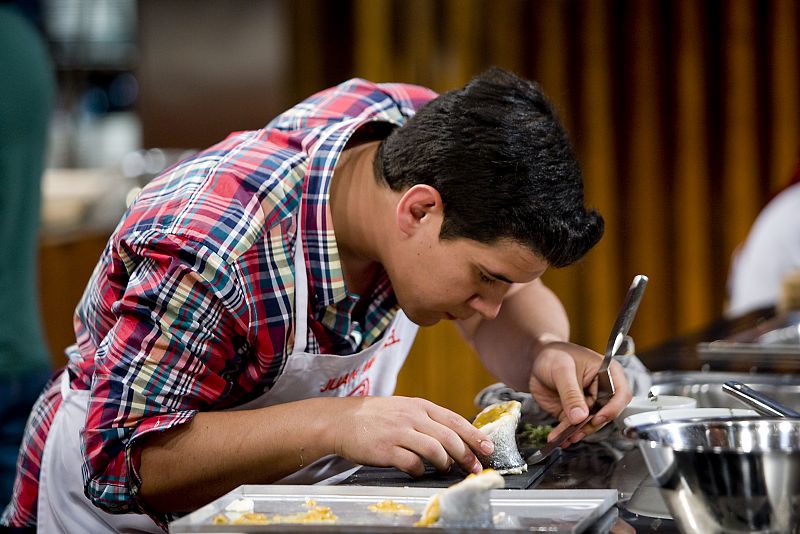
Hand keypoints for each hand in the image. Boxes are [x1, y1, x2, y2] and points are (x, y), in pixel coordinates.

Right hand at [331, 396, 493, 475]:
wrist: (342, 421)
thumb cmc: (376, 417)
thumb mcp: (404, 408)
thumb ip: (427, 420)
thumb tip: (455, 437)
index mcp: (419, 406)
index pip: (455, 420)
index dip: (474, 435)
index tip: (487, 448)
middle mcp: (412, 417)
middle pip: (449, 437)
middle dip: (467, 455)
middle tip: (475, 468)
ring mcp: (399, 432)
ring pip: (435, 450)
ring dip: (446, 463)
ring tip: (447, 470)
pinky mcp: (386, 449)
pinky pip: (412, 463)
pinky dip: (420, 470)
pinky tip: (419, 471)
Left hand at [529, 340, 631, 445]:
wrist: (538, 359)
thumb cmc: (554, 355)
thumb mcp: (562, 370)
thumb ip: (571, 393)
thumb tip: (580, 416)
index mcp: (607, 373)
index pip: (620, 395)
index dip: (612, 409)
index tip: (597, 418)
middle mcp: (602, 390)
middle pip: (604, 414)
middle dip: (589, 425)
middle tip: (574, 431)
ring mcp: (588, 402)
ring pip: (588, 423)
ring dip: (576, 432)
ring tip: (563, 437)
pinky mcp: (575, 412)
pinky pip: (573, 426)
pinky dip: (565, 433)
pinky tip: (558, 437)